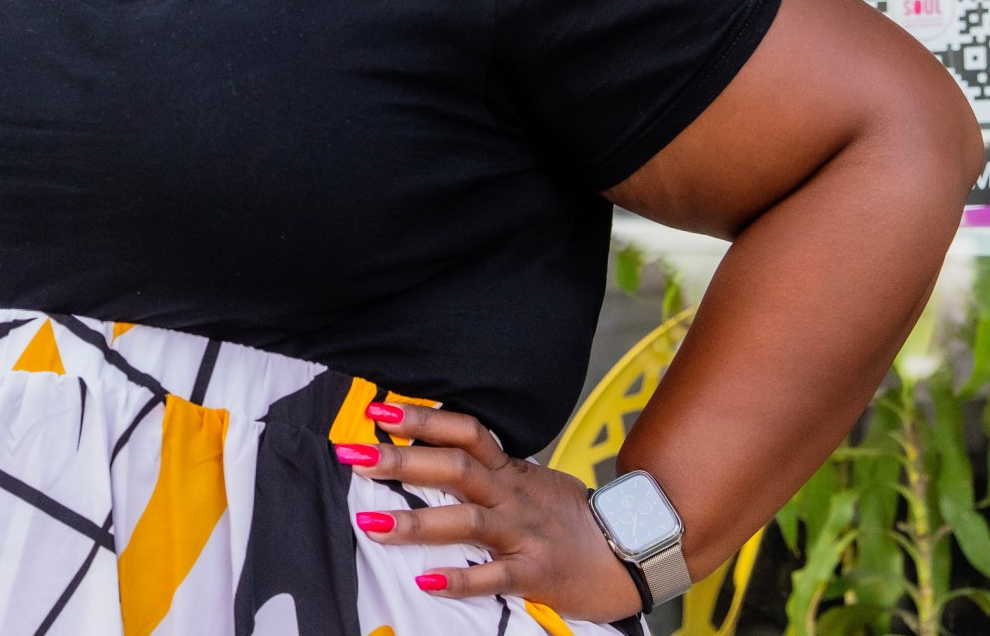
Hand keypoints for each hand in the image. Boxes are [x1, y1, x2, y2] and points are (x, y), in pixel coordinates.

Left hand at [334, 403, 645, 622]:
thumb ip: (488, 471)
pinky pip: (494, 576)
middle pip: (457, 469)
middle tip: (356, 455)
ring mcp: (524, 535)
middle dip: (403, 461)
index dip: (423, 418)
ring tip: (370, 525)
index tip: (377, 408)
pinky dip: (460, 578)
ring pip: (468, 521)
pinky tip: (425, 580)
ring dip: (416, 523)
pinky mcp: (535, 574)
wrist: (633, 552)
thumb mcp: (532, 483)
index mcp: (512, 472)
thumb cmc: (571, 520)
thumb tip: (433, 452)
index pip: (467, 431)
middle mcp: (514, 498)